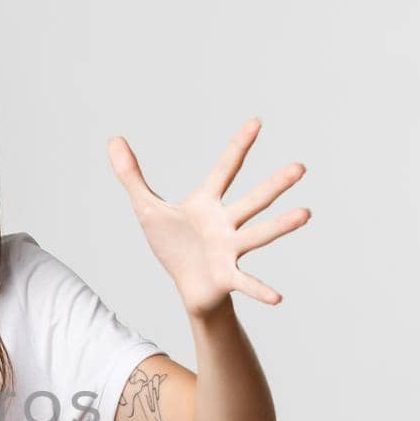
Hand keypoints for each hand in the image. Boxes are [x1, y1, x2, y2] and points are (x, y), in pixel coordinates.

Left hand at [107, 118, 309, 315]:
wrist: (186, 285)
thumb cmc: (173, 245)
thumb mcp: (146, 209)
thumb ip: (131, 175)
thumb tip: (114, 140)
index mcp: (206, 204)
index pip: (225, 170)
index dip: (239, 147)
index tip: (256, 122)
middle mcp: (225, 223)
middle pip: (253, 200)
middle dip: (275, 184)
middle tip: (300, 167)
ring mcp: (230, 250)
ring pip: (258, 235)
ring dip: (280, 226)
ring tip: (305, 214)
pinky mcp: (227, 277)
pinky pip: (246, 282)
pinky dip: (260, 290)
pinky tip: (277, 298)